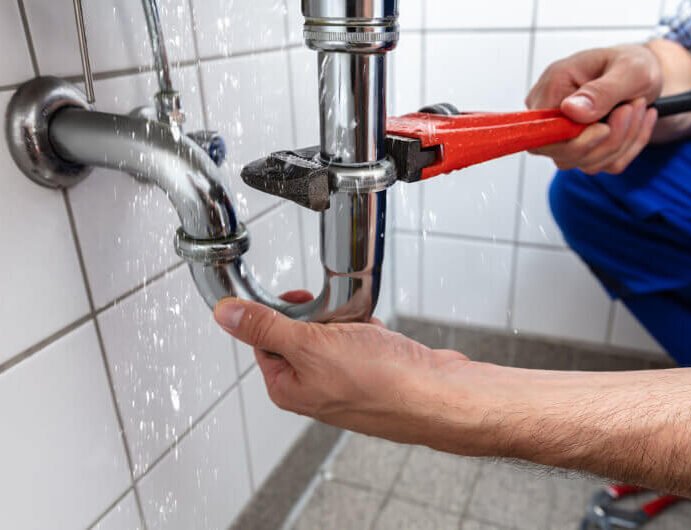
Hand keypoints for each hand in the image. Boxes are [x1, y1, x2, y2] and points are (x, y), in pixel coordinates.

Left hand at [213, 293, 503, 452]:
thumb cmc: (381, 382)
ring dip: (347, 321)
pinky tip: (380, 337)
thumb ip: (265, 328)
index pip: (264, 339)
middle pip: (300, 333)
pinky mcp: (372, 372)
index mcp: (288, 387)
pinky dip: (369, 330)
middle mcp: (314, 388)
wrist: (438, 395)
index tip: (298, 301)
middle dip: (321, 317)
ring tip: (363, 329)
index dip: (279, 315)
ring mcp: (345, 381)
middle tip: (336, 318)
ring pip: (333, 333)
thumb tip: (225, 316)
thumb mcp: (310, 346)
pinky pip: (361, 339)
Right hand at [526, 44, 661, 173]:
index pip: (541, 133)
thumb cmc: (633, 64)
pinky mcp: (581, 150)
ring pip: (586, 162)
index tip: (605, 127)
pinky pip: (603, 165)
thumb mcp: (630, 69)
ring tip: (637, 107)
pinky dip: (628, 148)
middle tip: (634, 107)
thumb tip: (570, 110)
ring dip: (623, 141)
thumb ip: (601, 91)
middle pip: (564, 154)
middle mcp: (550, 116)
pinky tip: (636, 122)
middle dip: (609, 139)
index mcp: (551, 88)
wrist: (644, 74)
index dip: (572, 140)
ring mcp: (563, 137)